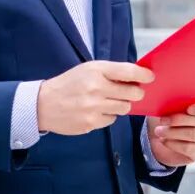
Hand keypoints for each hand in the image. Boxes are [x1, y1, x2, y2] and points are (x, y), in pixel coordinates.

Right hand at [36, 61, 152, 135]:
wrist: (44, 104)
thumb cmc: (69, 84)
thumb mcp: (87, 69)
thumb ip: (111, 72)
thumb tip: (137, 77)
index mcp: (96, 70)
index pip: (128, 71)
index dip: (144, 74)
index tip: (150, 77)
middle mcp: (96, 88)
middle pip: (132, 93)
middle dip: (136, 93)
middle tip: (133, 92)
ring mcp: (93, 107)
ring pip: (124, 108)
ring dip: (121, 105)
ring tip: (109, 101)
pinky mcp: (91, 123)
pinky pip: (112, 120)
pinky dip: (108, 115)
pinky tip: (96, 110)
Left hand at [146, 98, 194, 167]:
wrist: (162, 140)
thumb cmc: (167, 118)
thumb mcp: (169, 108)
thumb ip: (173, 102)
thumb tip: (164, 97)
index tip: (189, 109)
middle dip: (178, 120)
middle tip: (162, 120)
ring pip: (193, 134)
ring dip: (173, 132)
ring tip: (159, 131)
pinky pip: (189, 148)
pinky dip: (173, 143)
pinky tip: (164, 140)